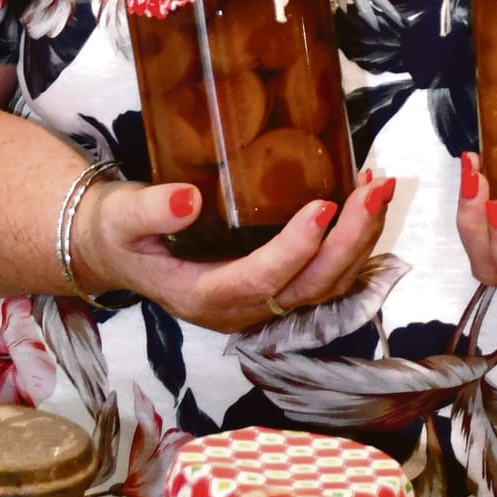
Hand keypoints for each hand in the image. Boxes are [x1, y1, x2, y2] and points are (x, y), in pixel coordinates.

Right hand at [70, 175, 395, 334]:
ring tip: (379, 188)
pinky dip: (352, 242)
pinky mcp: (276, 286)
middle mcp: (240, 309)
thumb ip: (150, 210)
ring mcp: (262, 302)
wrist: (117, 250)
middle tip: (373, 190)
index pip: (259, 279)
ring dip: (361, 240)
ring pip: (326, 286)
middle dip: (349, 241)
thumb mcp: (120, 217)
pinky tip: (365, 202)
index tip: (323, 207)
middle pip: (308, 287)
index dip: (295, 249)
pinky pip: (325, 276)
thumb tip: (187, 199)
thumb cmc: (119, 232)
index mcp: (202, 296)